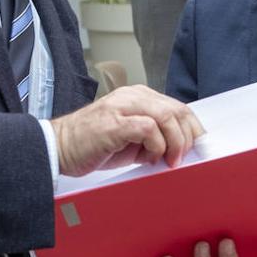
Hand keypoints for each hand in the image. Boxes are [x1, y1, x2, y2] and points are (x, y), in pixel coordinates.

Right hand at [51, 85, 202, 176]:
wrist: (58, 147)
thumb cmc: (92, 145)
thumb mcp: (131, 141)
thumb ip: (154, 139)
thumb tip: (181, 151)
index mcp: (138, 97)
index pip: (178, 107)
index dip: (193, 129)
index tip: (197, 148)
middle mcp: (132, 96)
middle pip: (177, 110)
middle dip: (187, 137)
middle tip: (181, 158)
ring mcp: (122, 106)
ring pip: (167, 116)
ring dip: (174, 142)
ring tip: (168, 160)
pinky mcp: (114, 122)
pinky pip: (149, 128)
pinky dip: (156, 145)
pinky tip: (149, 158)